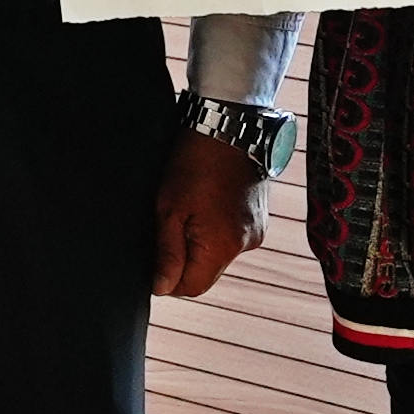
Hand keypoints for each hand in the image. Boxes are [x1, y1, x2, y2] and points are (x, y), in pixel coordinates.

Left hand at [153, 129, 268, 298]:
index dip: (168, 278)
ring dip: (199, 244)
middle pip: (206, 273)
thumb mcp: (169, 207)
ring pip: (218, 256)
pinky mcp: (259, 220)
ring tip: (187, 211)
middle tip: (167, 226)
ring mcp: (256, 232)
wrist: (229, 125)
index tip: (154, 255)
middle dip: (183, 259)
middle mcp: (245, 245)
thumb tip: (161, 288)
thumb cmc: (195, 162)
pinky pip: (231, 238)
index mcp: (223, 246)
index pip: (192, 288)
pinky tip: (205, 205)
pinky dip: (215, 230)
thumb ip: (167, 252)